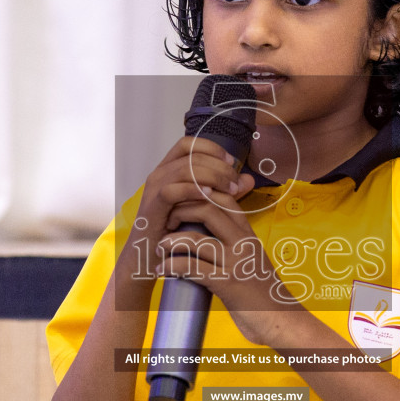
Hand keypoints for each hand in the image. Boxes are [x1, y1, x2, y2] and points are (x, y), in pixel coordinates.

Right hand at [124, 134, 253, 288]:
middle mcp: (160, 174)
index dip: (213, 149)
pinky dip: (193, 191)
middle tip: (236, 183)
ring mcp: (154, 189)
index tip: (232, 163)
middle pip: (192, 156)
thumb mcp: (204, 206)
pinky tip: (210, 197)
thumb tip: (249, 179)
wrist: (150, 256)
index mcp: (169, 169)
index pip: (190, 144)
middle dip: (219, 166)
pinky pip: (172, 191)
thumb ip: (225, 191)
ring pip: (185, 169)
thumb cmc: (177, 231)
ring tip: (230, 190)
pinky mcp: (152, 207)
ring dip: (212, 177)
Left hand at [153, 173, 307, 349]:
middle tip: (165, 222)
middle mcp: (244, 243)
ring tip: (158, 248)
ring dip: (170, 241)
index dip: (198, 193)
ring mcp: (236, 263)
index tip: (179, 204)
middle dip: (180, 211)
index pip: (223, 198)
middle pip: (207, 209)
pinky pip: (193, 268)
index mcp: (248, 234)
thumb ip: (233, 243)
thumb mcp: (251, 259)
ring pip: (196, 239)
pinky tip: (162, 270)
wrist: (280, 320)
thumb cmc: (262, 292)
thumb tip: (205, 232)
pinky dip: (172, 266)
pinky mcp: (228, 285)